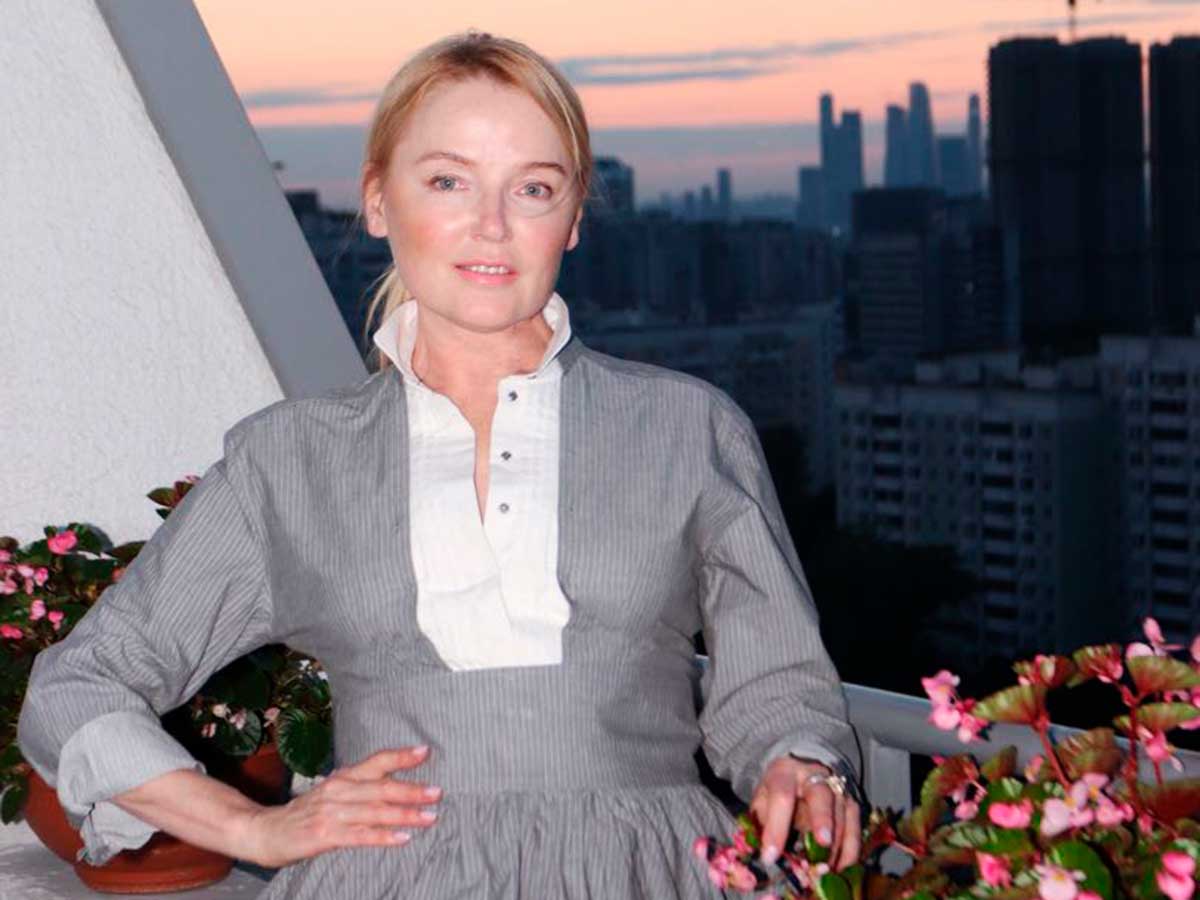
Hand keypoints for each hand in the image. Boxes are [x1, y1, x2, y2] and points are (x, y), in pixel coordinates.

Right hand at [236, 745, 440, 867]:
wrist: (264, 831)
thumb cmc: (305, 813)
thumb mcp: (333, 793)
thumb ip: (361, 788)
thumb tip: (396, 784)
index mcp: (343, 777)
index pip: (376, 761)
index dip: (401, 756)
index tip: (426, 751)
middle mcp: (339, 790)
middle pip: (381, 786)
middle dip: (412, 789)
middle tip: (438, 792)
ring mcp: (332, 812)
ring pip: (374, 811)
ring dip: (404, 813)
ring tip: (429, 816)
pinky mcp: (324, 835)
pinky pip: (359, 835)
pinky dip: (383, 836)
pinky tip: (402, 838)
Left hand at [749, 756, 860, 871]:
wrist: (799, 773)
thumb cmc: (777, 790)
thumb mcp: (761, 801)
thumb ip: (762, 825)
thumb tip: (764, 857)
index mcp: (785, 772)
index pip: (781, 797)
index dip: (776, 828)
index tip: (770, 856)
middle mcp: (814, 776)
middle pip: (821, 796)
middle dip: (822, 820)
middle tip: (822, 844)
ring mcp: (836, 789)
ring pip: (842, 815)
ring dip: (834, 847)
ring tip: (821, 871)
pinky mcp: (851, 804)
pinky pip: (855, 829)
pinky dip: (849, 852)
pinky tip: (839, 869)